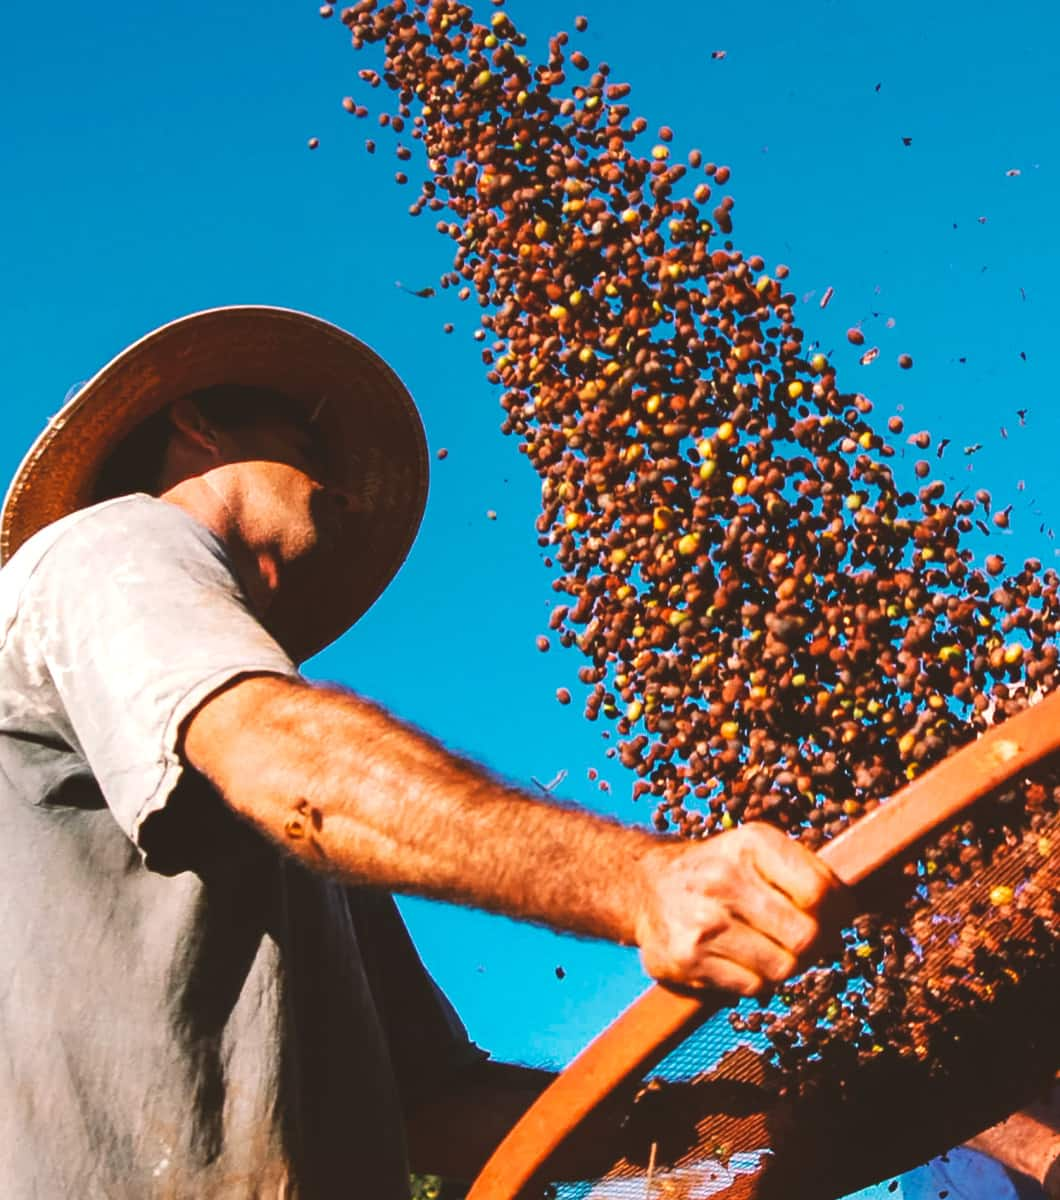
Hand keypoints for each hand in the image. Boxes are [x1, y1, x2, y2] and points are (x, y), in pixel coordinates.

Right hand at [633, 822, 847, 994]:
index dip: (838, 912)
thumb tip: (849, 911)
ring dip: (785, 965)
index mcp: (749, 844)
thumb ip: (805, 872)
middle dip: (815, 945)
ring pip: (783, 967)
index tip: (835, 917)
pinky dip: (757, 980)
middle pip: (806, 936)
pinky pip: (752, 987)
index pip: (819, 890)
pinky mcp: (687, 958)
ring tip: (771, 949)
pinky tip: (742, 960)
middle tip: (807, 942)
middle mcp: (723, 879)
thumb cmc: (718, 870)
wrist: (647, 885)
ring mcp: (703, 921)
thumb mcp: (757, 850)